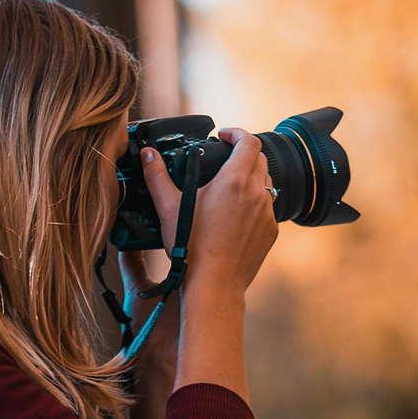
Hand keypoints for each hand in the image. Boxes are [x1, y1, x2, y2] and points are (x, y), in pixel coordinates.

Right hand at [139, 127, 277, 297]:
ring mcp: (267, 213)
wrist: (214, 285)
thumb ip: (157, 177)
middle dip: (243, 154)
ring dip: (250, 180)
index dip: (237, 133)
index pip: (249, 141)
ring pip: (264, 185)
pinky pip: (266, 210)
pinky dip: (253, 206)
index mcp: (235, 180)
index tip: (224, 136)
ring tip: (228, 189)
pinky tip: (234, 218)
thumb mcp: (169, 209)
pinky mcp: (270, 232)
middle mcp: (257, 193)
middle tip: (224, 160)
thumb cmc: (191, 249)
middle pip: (259, 159)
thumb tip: (148, 155)